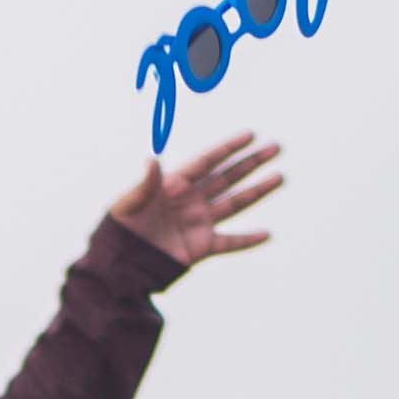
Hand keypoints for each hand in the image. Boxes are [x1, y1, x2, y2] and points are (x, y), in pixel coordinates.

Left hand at [111, 131, 284, 273]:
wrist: (119, 263)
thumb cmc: (119, 228)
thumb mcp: (128, 203)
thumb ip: (145, 183)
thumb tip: (152, 159)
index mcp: (175, 184)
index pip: (207, 161)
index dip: (229, 148)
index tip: (250, 135)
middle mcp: (192, 200)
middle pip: (228, 177)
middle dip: (252, 163)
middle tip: (275, 148)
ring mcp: (199, 222)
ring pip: (234, 203)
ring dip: (257, 191)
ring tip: (280, 177)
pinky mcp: (201, 246)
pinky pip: (229, 242)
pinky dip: (248, 240)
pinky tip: (267, 234)